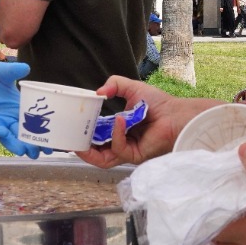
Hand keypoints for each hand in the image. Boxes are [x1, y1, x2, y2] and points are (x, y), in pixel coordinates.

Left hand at [0, 62, 49, 157]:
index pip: (33, 121)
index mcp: (17, 106)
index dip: (43, 130)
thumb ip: (13, 71)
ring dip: (18, 144)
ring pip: (10, 136)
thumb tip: (26, 67)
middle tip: (45, 151)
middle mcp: (9, 117)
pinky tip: (5, 133)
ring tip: (28, 152)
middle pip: (24, 133)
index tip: (53, 138)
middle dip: (34, 143)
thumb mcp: (0, 72)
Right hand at [76, 76, 220, 168]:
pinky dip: (116, 135)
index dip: (82, 134)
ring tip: (80, 140)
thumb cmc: (158, 103)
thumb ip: (114, 84)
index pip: (95, 137)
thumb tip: (98, 92)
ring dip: (90, 151)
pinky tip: (118, 120)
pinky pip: (119, 149)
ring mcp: (127, 151)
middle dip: (80, 148)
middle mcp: (121, 143)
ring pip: (103, 159)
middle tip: (69, 138)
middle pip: (95, 153)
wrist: (176, 113)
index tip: (70, 127)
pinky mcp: (135, 155)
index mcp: (117, 129)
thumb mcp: (131, 88)